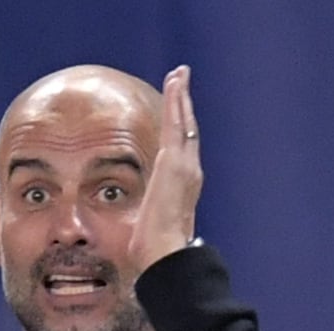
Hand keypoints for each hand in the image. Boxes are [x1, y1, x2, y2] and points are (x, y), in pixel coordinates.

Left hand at [126, 64, 203, 279]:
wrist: (165, 254)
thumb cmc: (156, 249)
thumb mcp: (152, 225)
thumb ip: (152, 217)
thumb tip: (143, 230)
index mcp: (184, 186)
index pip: (184, 148)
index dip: (182, 125)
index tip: (178, 107)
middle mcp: (190, 172)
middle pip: (188, 128)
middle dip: (184, 102)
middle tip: (181, 78)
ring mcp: (185, 166)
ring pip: (184, 121)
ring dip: (181, 95)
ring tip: (179, 73)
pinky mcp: (175, 161)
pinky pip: (177, 122)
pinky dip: (177, 100)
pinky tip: (175, 82)